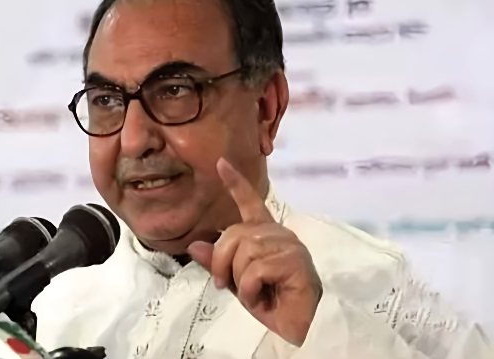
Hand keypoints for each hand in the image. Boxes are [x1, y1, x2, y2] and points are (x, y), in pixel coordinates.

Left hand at [188, 158, 322, 346]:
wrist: (298, 328)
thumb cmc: (272, 304)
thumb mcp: (237, 283)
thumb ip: (218, 263)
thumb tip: (195, 245)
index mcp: (265, 235)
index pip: (250, 204)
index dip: (235, 183)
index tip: (221, 163)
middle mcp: (279, 234)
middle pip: (234, 233)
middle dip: (221, 262)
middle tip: (225, 285)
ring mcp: (290, 246)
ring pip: (244, 251)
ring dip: (239, 279)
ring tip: (254, 293)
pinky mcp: (295, 261)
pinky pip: (255, 269)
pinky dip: (250, 290)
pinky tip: (263, 298)